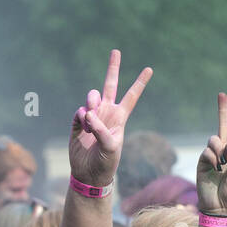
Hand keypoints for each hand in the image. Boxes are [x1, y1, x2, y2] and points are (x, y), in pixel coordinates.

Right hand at [69, 49, 152, 188]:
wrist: (89, 175)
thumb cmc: (106, 163)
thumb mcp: (110, 148)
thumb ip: (101, 130)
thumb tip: (88, 114)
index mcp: (120, 118)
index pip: (131, 97)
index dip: (140, 83)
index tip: (149, 69)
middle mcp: (106, 113)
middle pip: (110, 86)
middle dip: (113, 69)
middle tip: (116, 51)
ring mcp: (91, 117)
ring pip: (91, 97)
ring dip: (91, 103)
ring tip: (90, 118)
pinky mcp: (77, 123)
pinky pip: (78, 111)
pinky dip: (81, 116)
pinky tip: (83, 126)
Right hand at [196, 93, 226, 216]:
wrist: (218, 208)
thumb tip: (226, 144)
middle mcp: (225, 152)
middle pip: (224, 126)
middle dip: (223, 110)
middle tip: (222, 94)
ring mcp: (212, 156)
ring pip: (214, 139)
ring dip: (219, 149)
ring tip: (221, 165)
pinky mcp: (202, 162)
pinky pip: (207, 152)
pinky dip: (212, 159)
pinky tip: (215, 169)